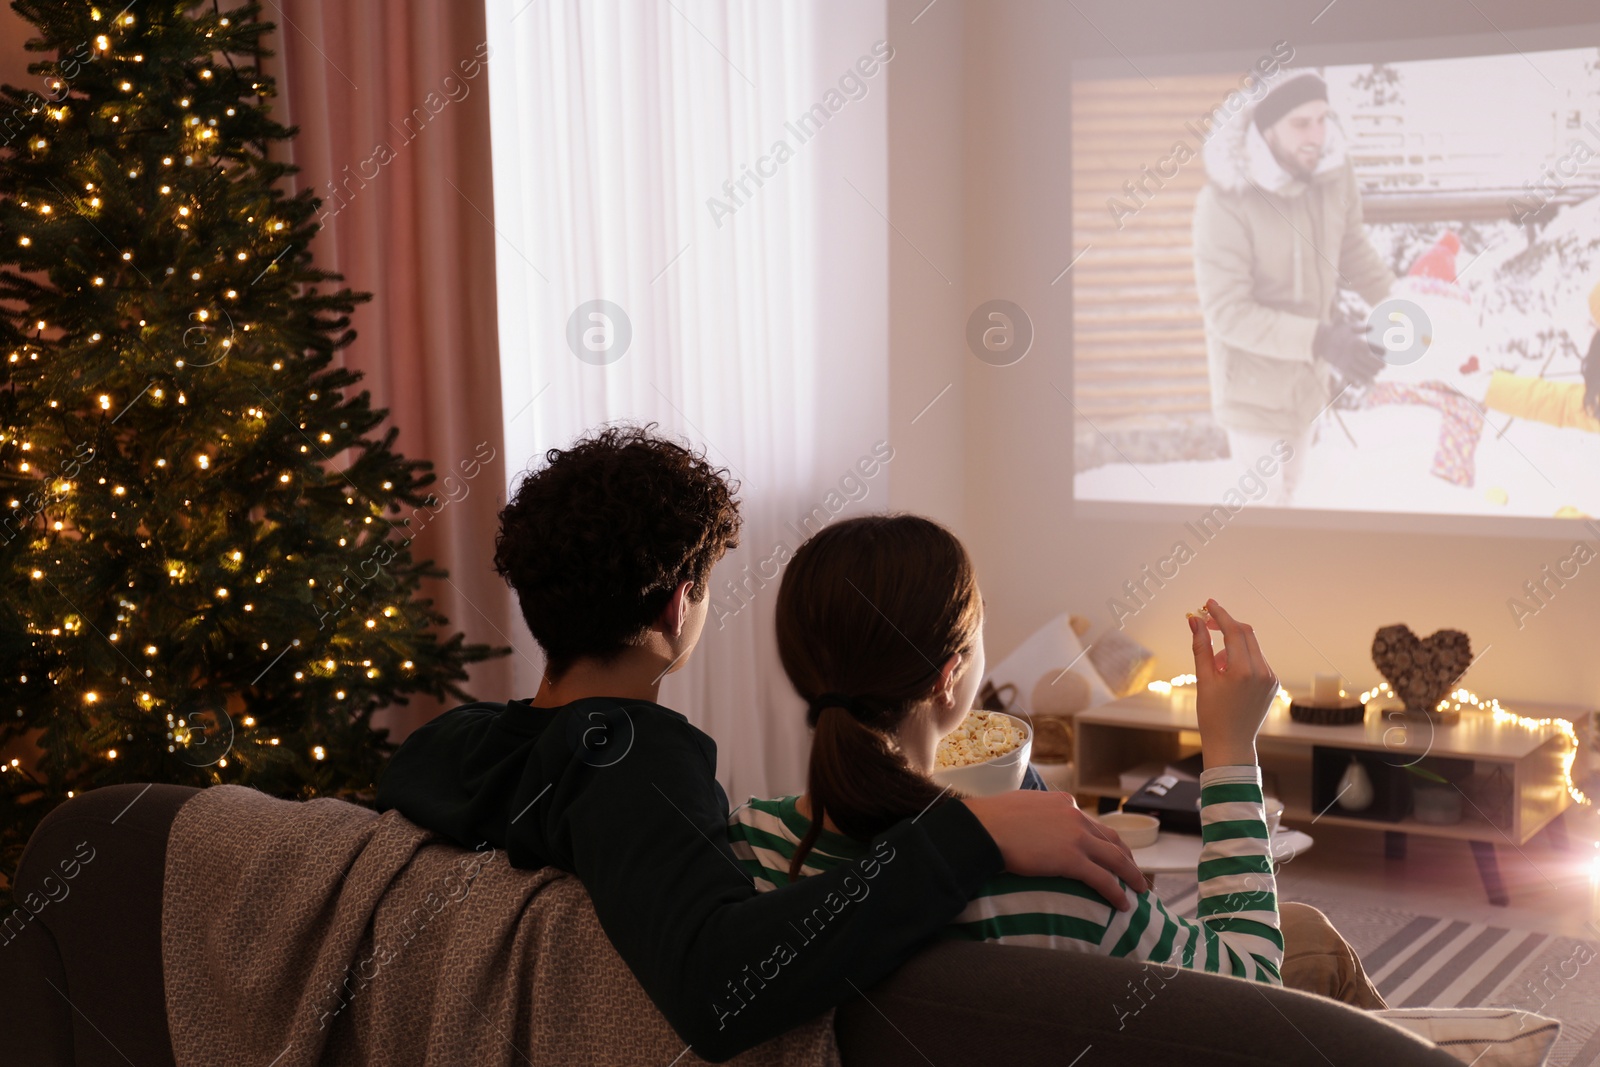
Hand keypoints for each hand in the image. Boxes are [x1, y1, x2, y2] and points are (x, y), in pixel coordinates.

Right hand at [961, 790, 1147, 909]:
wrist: (984, 828)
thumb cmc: (991, 819)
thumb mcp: (1021, 805)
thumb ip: (1037, 813)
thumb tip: (1033, 824)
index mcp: (1064, 803)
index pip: (1091, 823)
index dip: (1103, 840)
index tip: (1109, 851)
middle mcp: (1076, 816)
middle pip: (1111, 839)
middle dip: (1126, 856)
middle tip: (1133, 871)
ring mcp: (1077, 837)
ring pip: (1115, 859)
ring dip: (1130, 875)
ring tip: (1139, 890)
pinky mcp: (1072, 859)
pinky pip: (1103, 879)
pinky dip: (1116, 892)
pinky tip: (1123, 904)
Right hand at [1190, 598, 1277, 767]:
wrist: (1231, 743)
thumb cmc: (1213, 715)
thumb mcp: (1203, 679)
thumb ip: (1201, 647)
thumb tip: (1194, 621)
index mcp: (1243, 671)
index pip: (1233, 631)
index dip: (1220, 614)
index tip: (1208, 604)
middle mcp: (1262, 672)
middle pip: (1246, 633)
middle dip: (1227, 625)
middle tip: (1207, 623)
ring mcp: (1271, 678)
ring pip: (1252, 646)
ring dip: (1233, 644)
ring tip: (1215, 665)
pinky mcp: (1273, 684)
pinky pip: (1258, 660)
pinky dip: (1242, 657)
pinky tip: (1228, 674)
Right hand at [1314, 321, 1386, 384]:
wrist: (1322, 341)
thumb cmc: (1339, 333)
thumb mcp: (1352, 327)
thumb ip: (1365, 328)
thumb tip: (1376, 328)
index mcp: (1359, 342)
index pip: (1377, 350)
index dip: (1383, 352)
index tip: (1384, 353)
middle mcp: (1355, 353)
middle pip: (1375, 362)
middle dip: (1381, 364)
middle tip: (1383, 365)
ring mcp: (1349, 361)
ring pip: (1368, 371)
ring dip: (1374, 372)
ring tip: (1376, 371)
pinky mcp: (1344, 368)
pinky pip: (1358, 377)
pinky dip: (1365, 380)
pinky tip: (1370, 381)